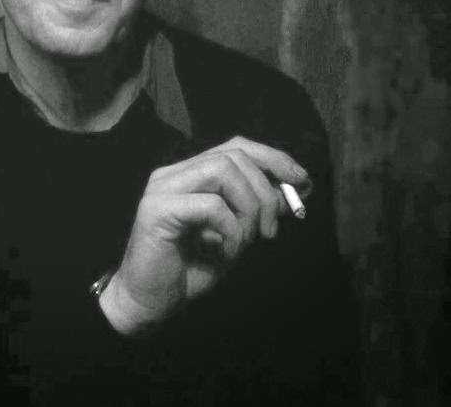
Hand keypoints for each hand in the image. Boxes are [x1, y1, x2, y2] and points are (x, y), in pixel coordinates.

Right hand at [99, 136, 310, 334]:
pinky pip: (210, 206)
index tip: (301, 183)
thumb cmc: (190, 269)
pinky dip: (231, 230)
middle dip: (266, 190)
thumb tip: (294, 187)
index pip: (236, 146)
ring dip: (249, 207)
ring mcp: (161, 189)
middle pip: (234, 154)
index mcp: (188, 173)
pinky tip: (226, 253)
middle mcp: (172, 173)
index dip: (273, 158)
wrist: (148, 304)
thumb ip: (256, 209)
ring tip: (247, 241)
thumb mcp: (235, 234)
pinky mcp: (156, 210)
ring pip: (222, 170)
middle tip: (273, 230)